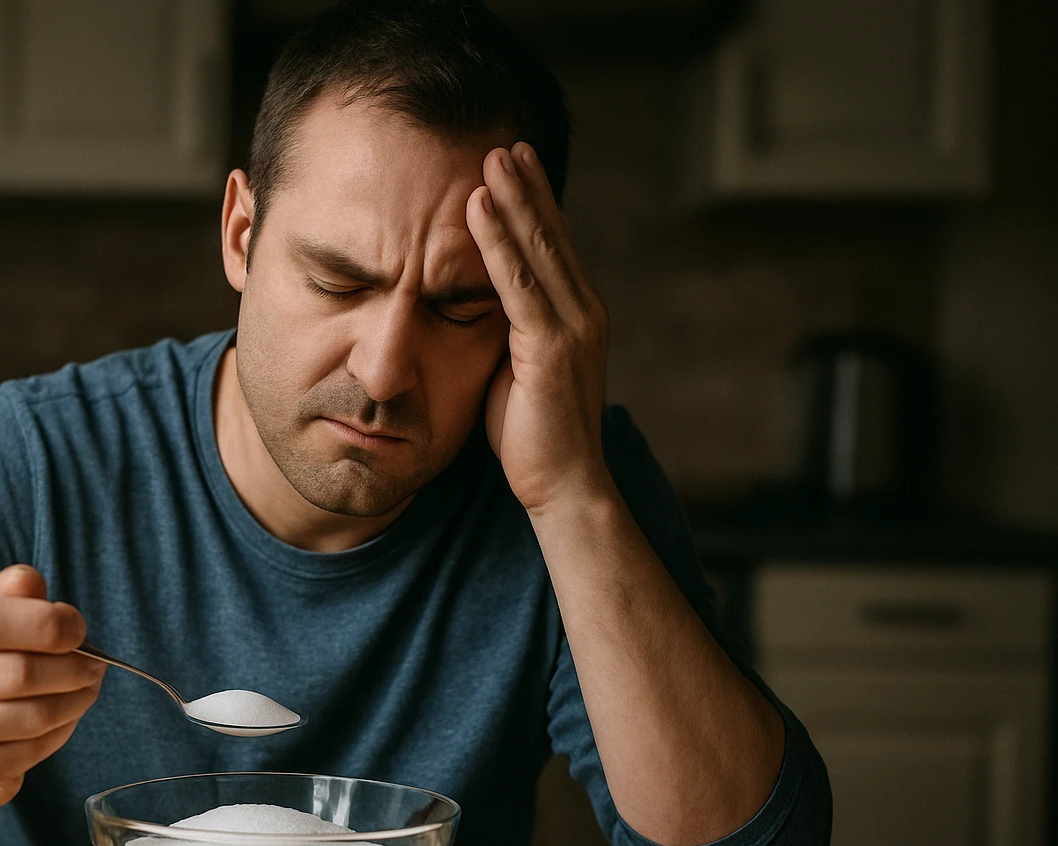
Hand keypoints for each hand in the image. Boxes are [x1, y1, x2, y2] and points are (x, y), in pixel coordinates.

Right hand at [0, 564, 104, 811]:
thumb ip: (11, 596)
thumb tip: (29, 581)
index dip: (48, 624)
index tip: (76, 629)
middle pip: (21, 673)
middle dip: (73, 668)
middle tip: (94, 664)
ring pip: (34, 716)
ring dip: (76, 700)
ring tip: (86, 688)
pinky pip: (34, 750)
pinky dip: (61, 732)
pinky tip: (63, 717)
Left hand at [466, 143, 610, 515]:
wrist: (565, 487)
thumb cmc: (534, 439)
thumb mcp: (517, 373)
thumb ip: (508, 336)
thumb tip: (477, 311)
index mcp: (577, 318)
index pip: (554, 249)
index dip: (535, 205)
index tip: (514, 167)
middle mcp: (582, 313)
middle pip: (551, 235)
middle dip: (526, 187)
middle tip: (504, 142)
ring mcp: (571, 328)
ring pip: (537, 249)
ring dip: (512, 200)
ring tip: (490, 158)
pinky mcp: (550, 347)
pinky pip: (517, 283)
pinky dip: (497, 242)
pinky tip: (477, 209)